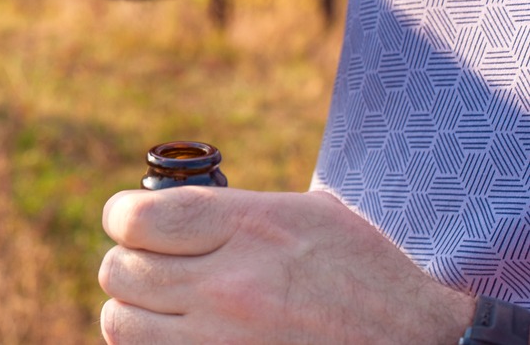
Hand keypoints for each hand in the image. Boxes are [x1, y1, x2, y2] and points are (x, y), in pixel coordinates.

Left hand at [99, 186, 474, 344]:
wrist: (422, 343)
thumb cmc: (365, 272)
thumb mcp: (303, 212)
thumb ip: (227, 210)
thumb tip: (157, 212)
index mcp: (249, 227)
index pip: (135, 218)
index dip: (123, 217)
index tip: (133, 222)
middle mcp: (229, 286)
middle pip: (119, 272)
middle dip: (130, 265)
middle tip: (155, 266)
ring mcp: (224, 342)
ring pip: (121, 323)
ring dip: (135, 312)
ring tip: (164, 307)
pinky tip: (182, 336)